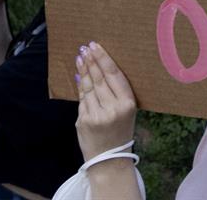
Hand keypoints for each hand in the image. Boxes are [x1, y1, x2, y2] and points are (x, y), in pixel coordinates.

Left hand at [74, 41, 137, 160]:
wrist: (109, 161)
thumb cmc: (120, 132)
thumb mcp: (127, 112)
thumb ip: (117, 92)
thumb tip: (101, 67)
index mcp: (128, 104)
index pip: (114, 75)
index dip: (104, 59)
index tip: (96, 46)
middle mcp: (113, 109)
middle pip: (100, 78)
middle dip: (91, 60)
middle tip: (86, 48)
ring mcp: (97, 115)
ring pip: (89, 86)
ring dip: (84, 69)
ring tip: (80, 57)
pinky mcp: (84, 120)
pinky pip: (82, 98)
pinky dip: (80, 85)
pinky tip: (79, 75)